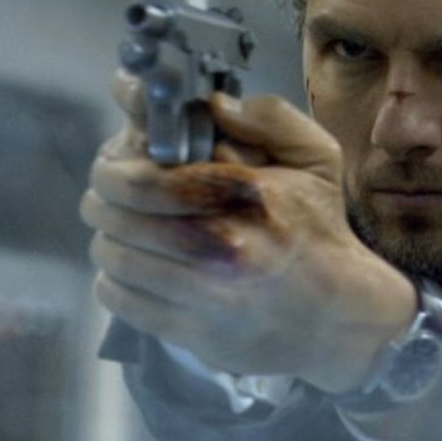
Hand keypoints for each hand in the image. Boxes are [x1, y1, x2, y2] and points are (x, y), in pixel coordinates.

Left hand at [81, 69, 418, 393]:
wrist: (340, 315)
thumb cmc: (318, 230)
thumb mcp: (315, 159)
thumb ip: (269, 118)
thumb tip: (213, 105)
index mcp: (247, 198)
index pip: (146, 182)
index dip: (113, 168)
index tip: (113, 163)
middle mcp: (222, 250)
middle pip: (118, 220)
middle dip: (101, 200)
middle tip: (107, 193)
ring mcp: (205, 299)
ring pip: (114, 260)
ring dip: (107, 238)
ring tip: (121, 229)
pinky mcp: (193, 335)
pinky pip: (122, 301)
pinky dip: (113, 280)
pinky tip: (133, 268)